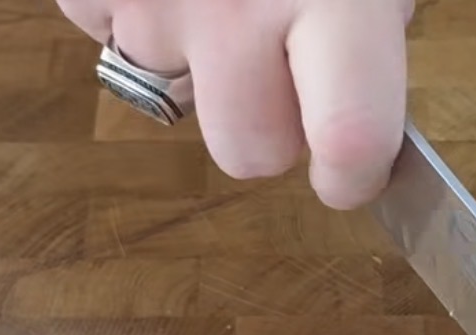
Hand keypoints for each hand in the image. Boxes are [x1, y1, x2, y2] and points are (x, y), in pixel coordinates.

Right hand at [57, 0, 412, 208]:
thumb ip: (369, 13)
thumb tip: (368, 73)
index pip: (350, 140)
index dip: (354, 175)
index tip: (351, 176)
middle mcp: (236, 10)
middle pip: (247, 153)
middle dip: (266, 121)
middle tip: (278, 53)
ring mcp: (152, 2)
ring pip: (170, 100)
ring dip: (194, 64)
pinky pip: (106, 34)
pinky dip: (129, 11)